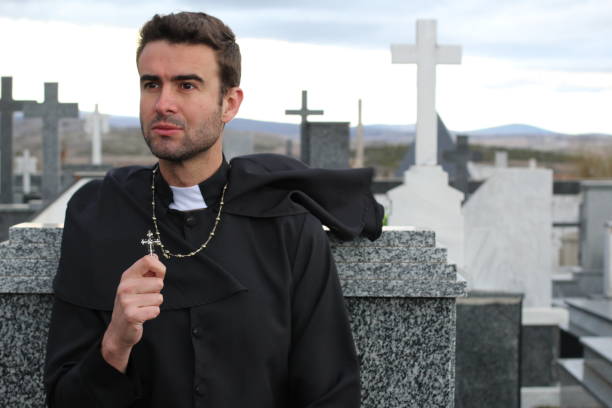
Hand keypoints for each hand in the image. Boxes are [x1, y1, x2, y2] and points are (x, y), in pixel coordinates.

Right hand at [101, 254, 165, 372]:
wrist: (119, 330)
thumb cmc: (132, 304)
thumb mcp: (136, 285)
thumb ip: (147, 272)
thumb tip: (155, 256)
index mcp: (127, 276)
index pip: (148, 260)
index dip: (159, 268)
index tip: (158, 276)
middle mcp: (125, 287)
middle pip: (158, 282)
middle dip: (157, 292)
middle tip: (145, 298)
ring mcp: (126, 301)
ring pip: (159, 298)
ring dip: (154, 304)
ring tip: (142, 307)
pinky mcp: (131, 315)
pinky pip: (156, 310)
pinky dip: (153, 314)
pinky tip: (142, 315)